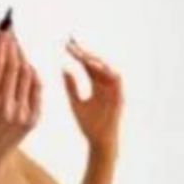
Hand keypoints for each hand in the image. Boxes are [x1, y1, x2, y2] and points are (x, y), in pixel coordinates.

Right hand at [0, 23, 41, 166]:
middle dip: (12, 43)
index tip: (3, 25)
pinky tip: (25, 66)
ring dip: (22, 56)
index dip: (1, 41)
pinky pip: (37, 88)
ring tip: (15, 47)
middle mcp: (5, 108)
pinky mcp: (32, 119)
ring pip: (28, 73)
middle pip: (14, 65)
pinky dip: (33, 73)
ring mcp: (21, 114)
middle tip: (10, 31)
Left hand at [63, 37, 123, 153]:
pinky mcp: (120, 94)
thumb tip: (62, 68)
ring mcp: (114, 88)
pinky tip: (91, 64)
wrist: (99, 142)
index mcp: (97, 84)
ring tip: (78, 52)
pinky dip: (104, 70)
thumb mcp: (75, 102)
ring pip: (105, 67)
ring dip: (93, 58)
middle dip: (83, 51)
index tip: (64, 44)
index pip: (86, 64)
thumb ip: (70, 86)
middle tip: (69, 41)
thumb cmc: (88, 125)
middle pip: (95, 62)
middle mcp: (107, 82)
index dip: (77, 54)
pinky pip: (115, 77)